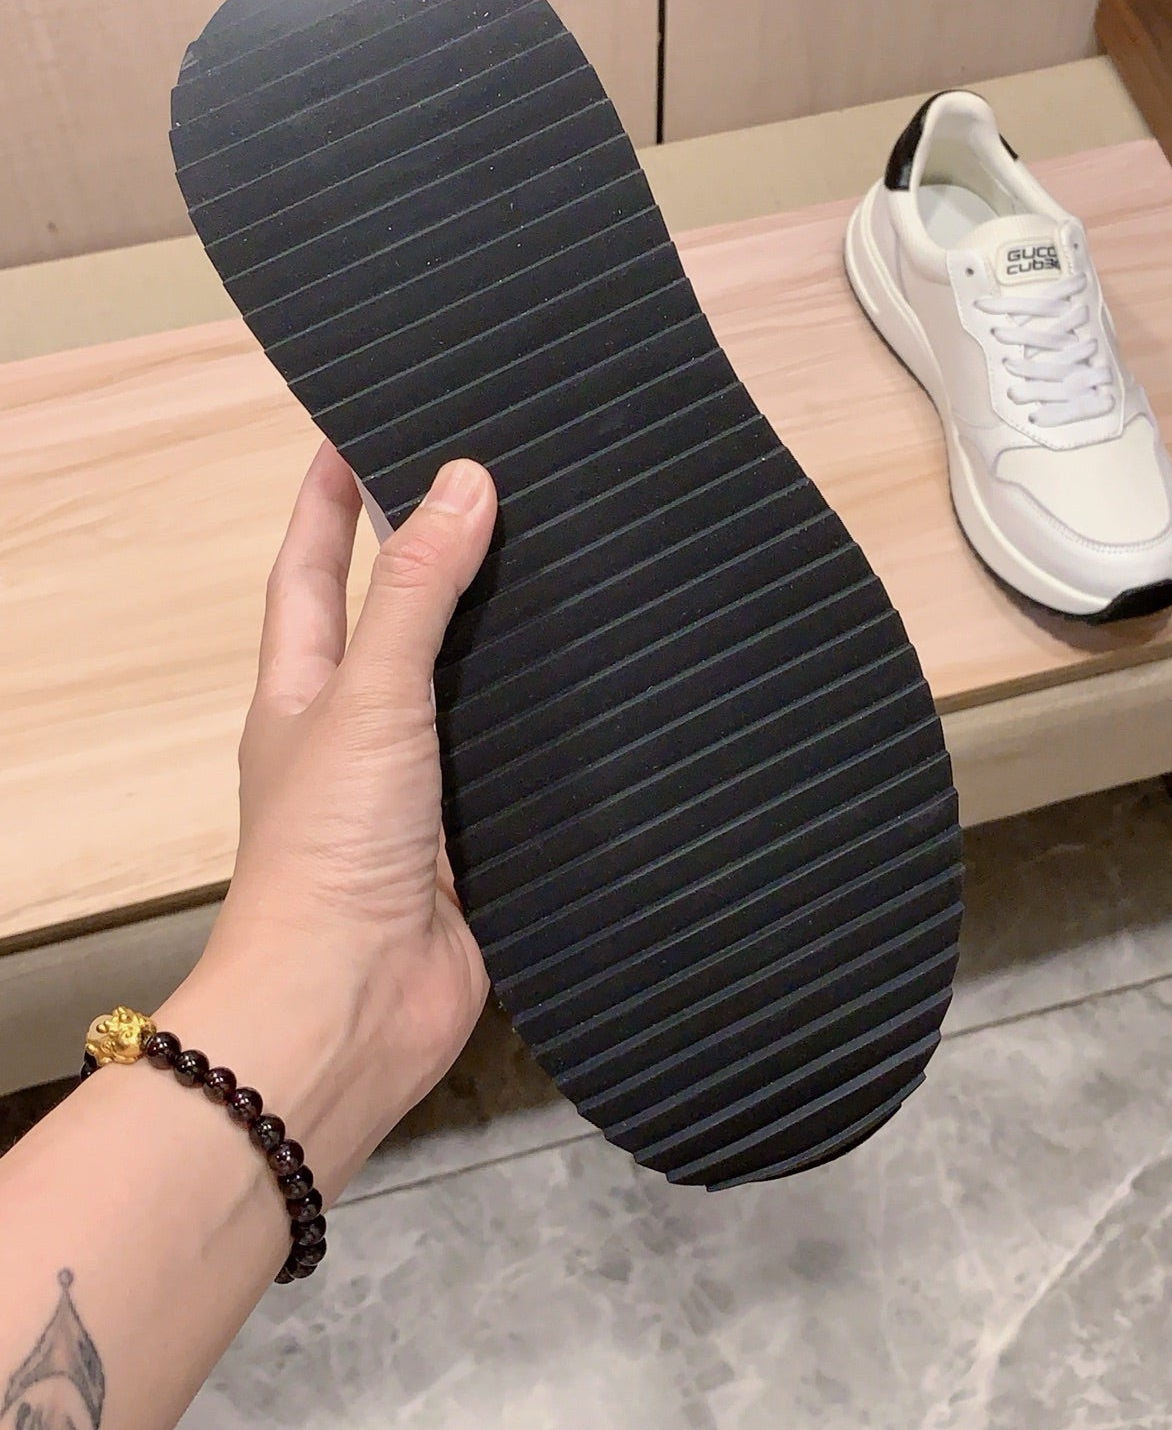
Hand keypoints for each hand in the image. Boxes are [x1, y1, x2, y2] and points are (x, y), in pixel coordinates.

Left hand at [163, 442, 496, 1191]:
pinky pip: (519, 759)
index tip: (365, 423)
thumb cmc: (327, 854)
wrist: (354, 1006)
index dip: (331, 497)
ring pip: (467, 685)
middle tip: (497, 473)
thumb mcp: (368, 698)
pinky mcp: (481, 837)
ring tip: (570, 555)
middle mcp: (360, 731)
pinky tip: (608, 684)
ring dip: (504, 631)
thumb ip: (415, 594)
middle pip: (395, 617)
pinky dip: (552, 720)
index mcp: (305, 689)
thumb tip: (464, 481)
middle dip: (432, 549)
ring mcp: (420, 787)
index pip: (313, 567)